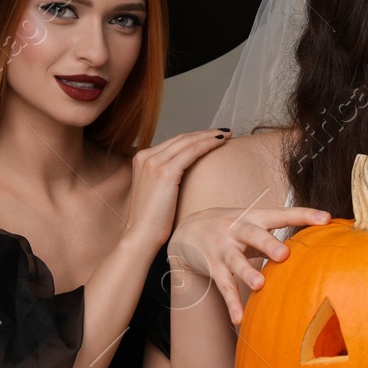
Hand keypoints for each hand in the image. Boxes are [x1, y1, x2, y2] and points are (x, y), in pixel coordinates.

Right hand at [120, 129, 234, 253]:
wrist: (141, 236)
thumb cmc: (152, 220)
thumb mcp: (155, 190)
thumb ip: (164, 175)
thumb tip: (185, 170)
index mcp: (141, 158)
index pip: (173, 142)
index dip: (194, 137)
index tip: (211, 136)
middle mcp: (145, 156)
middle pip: (181, 138)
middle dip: (204, 133)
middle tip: (223, 132)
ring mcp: (154, 162)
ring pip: (188, 142)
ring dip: (209, 136)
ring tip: (226, 135)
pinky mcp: (165, 172)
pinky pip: (192, 152)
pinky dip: (207, 144)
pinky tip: (220, 142)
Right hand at [168, 204, 330, 323]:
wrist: (188, 228)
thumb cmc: (233, 227)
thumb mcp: (253, 222)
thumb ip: (278, 232)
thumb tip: (315, 245)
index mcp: (254, 217)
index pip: (282, 213)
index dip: (304, 215)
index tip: (326, 218)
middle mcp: (238, 230)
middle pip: (255, 235)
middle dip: (269, 244)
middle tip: (284, 254)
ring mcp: (223, 248)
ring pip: (236, 261)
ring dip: (247, 273)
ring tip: (259, 285)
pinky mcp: (212, 266)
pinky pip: (223, 286)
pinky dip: (231, 303)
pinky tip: (239, 319)